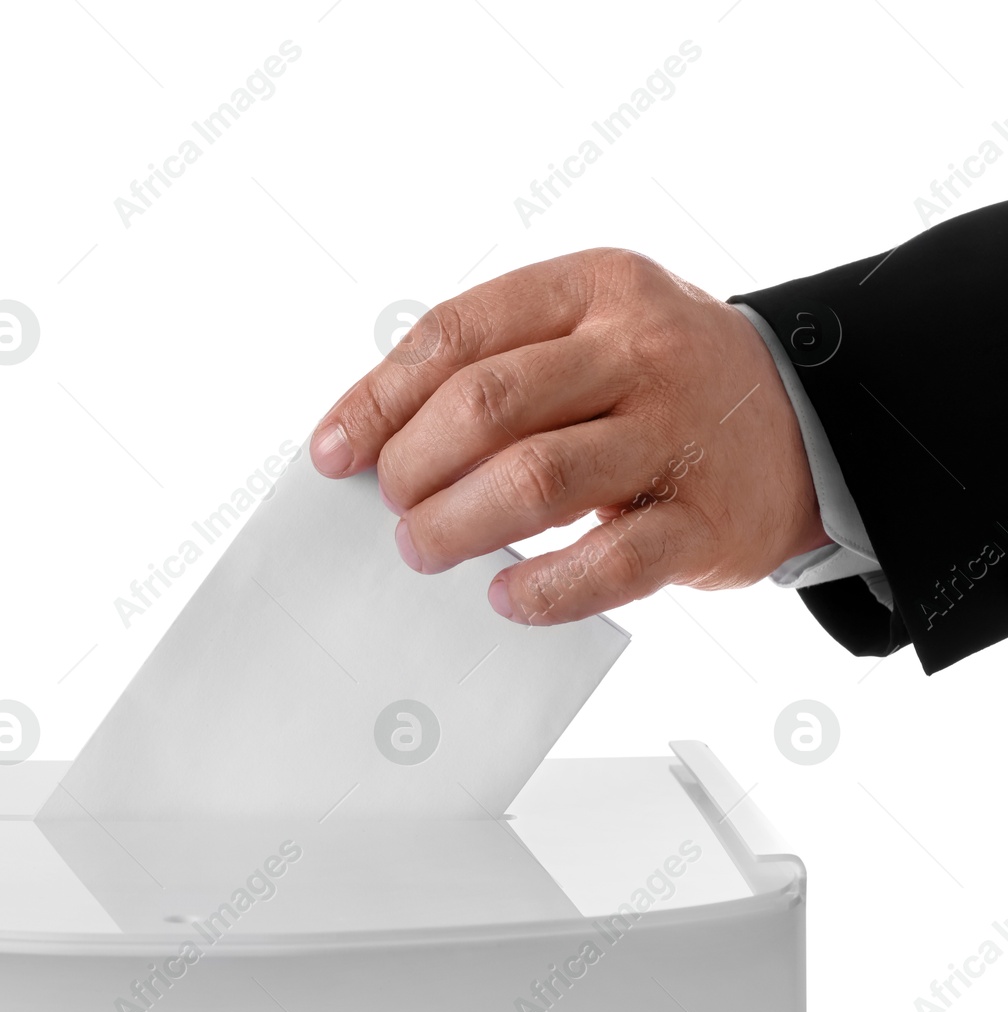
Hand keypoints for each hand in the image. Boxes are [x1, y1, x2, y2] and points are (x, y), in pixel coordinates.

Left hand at [310, 248, 830, 623]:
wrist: (808, 424)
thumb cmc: (655, 382)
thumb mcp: (585, 334)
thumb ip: (494, 368)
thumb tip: (369, 442)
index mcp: (591, 287)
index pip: (455, 333)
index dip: (378, 399)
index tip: (331, 453)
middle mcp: (638, 348)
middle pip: (488, 402)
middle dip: (413, 464)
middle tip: (393, 505)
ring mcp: (678, 431)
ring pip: (539, 478)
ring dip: (458, 522)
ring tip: (423, 548)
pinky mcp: (709, 518)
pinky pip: (612, 561)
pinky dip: (544, 586)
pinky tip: (504, 595)